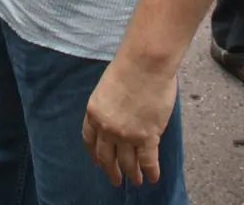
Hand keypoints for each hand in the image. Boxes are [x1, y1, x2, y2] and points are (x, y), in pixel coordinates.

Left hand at [82, 56, 176, 186]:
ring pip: (128, 163)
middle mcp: (107, 128)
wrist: (146, 62)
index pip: (90, 139)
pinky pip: (148, 161)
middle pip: (106, 156)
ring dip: (132, 174)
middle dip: (111, 170)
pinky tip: (153, 178)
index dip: (95, 153)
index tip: (98, 162)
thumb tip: (118, 114)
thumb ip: (109, 105)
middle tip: (115, 180)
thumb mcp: (107, 87)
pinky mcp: (147, 137)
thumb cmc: (129, 65)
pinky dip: (151, 172)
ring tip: (136, 180)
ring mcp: (126, 135)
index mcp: (94, 112)